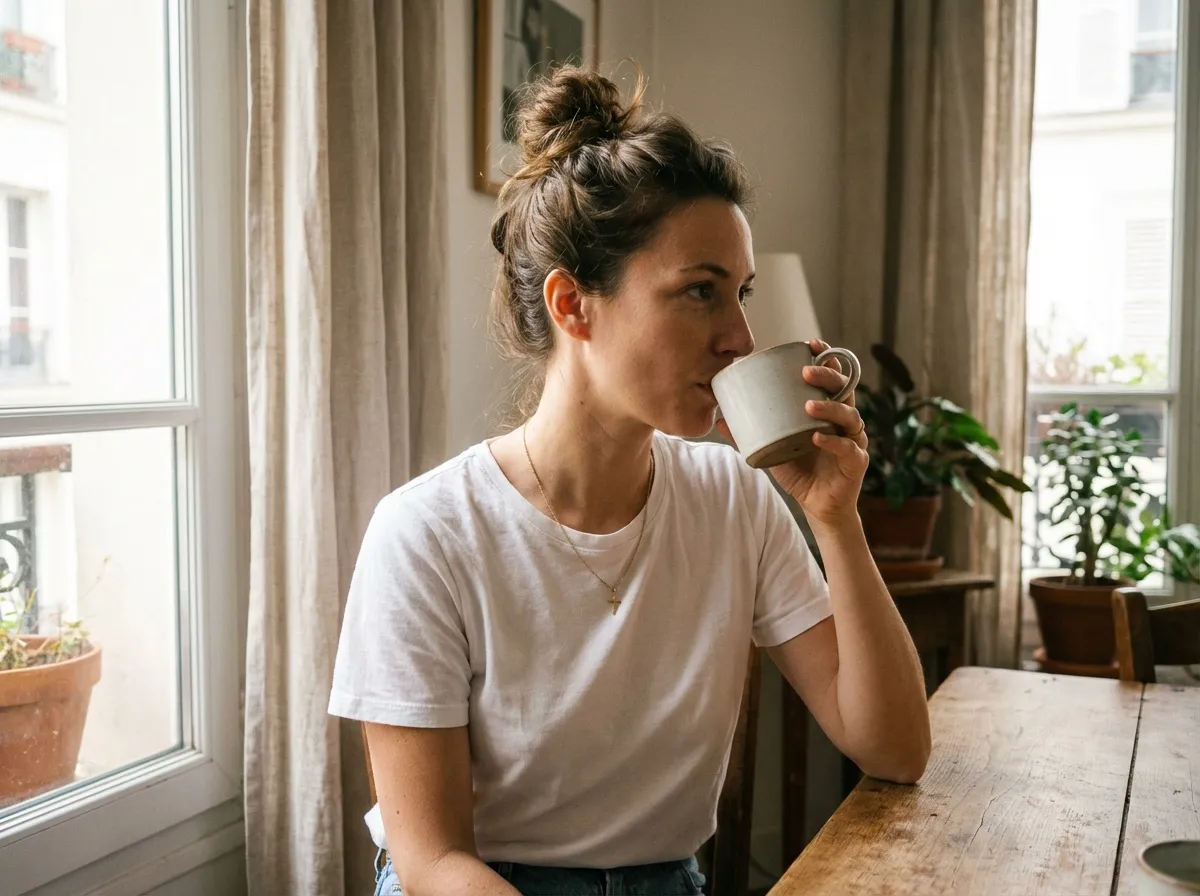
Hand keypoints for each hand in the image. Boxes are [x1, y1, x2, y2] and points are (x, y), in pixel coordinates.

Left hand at [717, 339, 867, 525]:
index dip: (827, 359)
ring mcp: (853, 441)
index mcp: (828, 411)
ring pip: (850, 416)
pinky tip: (818, 438)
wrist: (817, 505)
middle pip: (844, 390)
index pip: (833, 378)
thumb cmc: (799, 470)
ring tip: (809, 406)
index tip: (811, 345)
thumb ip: (750, 434)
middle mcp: (844, 421)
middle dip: (828, 377)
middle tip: (806, 372)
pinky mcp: (856, 463)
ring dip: (830, 409)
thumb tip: (720, 419)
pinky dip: (834, 443)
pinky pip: (849, 449)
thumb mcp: (773, 449)